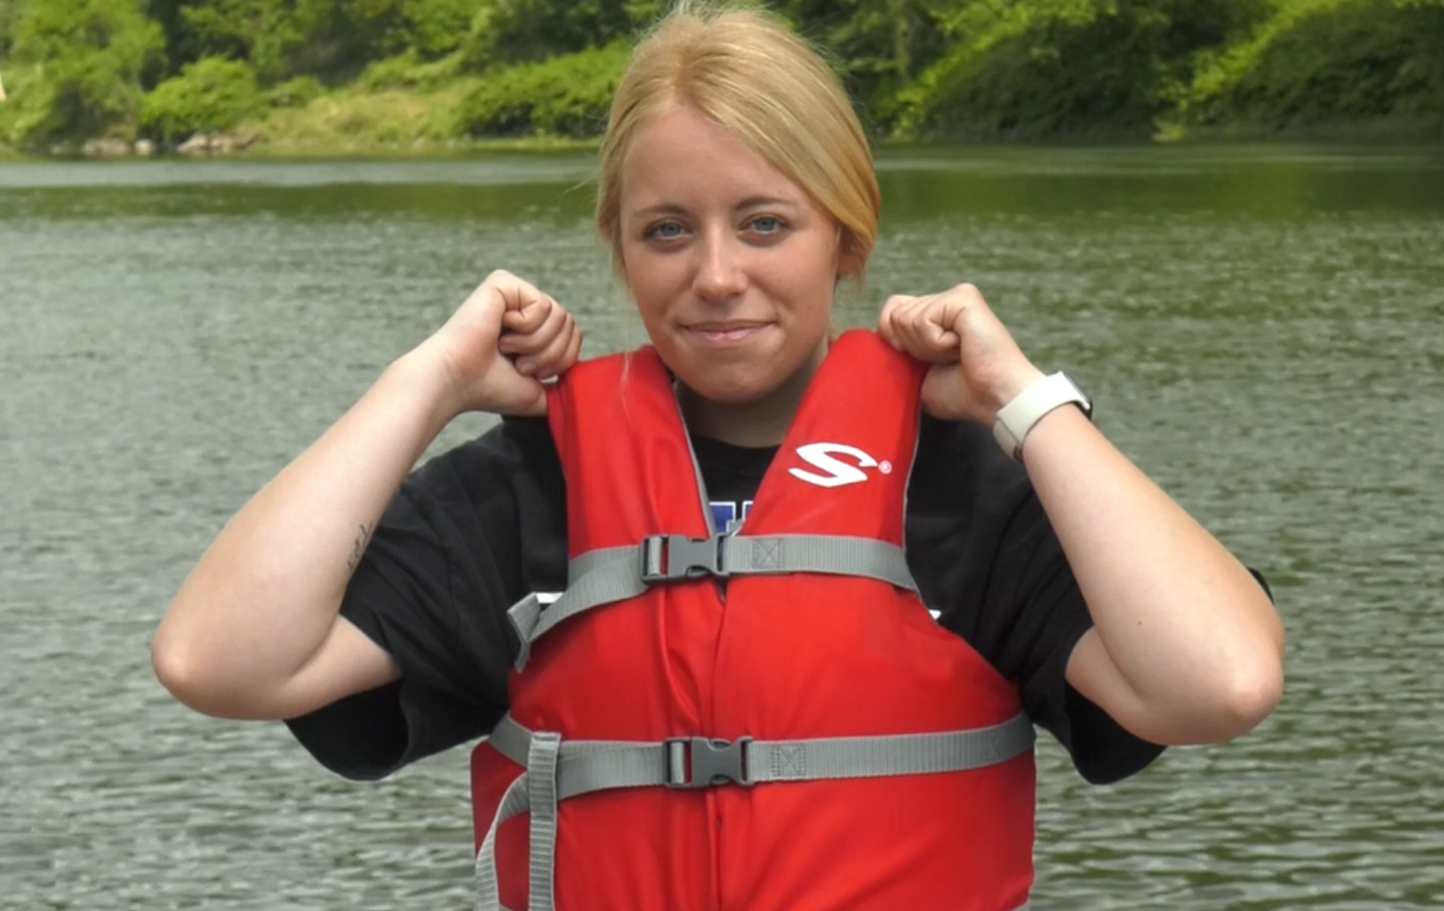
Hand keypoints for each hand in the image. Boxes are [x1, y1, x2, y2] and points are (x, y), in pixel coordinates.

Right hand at [415, 270, 581, 417]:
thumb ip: (563, 386)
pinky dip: (524, 328)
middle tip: (518, 363)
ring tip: (507, 348)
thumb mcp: (538, 391)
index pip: (574, 336)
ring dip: (535, 343)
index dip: (559, 361)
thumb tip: (586, 384)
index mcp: (532, 326)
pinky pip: (543, 305)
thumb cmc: (490, 389)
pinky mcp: (504, 282)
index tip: (526, 372)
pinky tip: (498, 330)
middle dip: (549, 354)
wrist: (456, 382)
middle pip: (571, 324)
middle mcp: (524, 304)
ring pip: (560, 316)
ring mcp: (514, 291)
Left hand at [878, 283, 1043, 423]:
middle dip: (912, 348)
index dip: (894, 341)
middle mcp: (944, 301)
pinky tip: (961, 347)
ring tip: (956, 354)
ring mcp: (954, 296)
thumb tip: (870, 336)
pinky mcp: (963, 297)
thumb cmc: (962, 393)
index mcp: (933, 317)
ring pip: (904, 318)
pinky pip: (923, 320)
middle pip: (893, 314)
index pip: (891, 311)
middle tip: (946, 359)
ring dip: (927, 348)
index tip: (924, 364)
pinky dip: (936, 343)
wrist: (994, 399)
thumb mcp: (914, 374)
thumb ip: (895, 352)